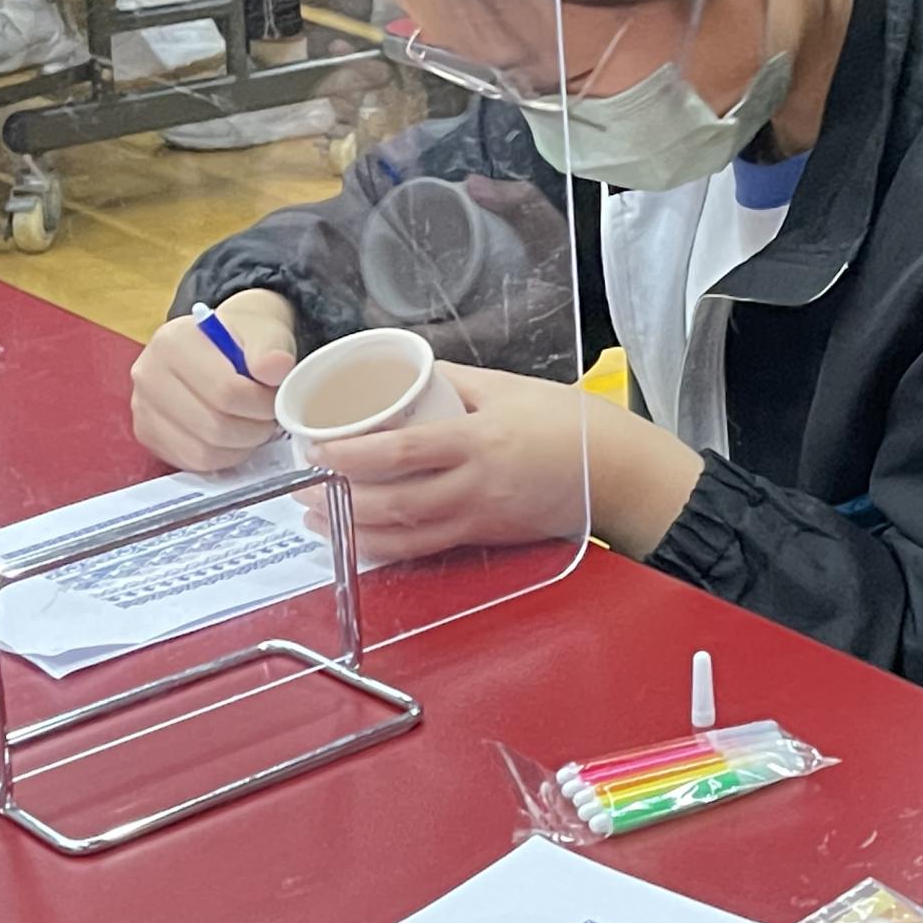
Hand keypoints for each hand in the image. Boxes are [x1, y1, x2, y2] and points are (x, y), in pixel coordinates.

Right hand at [129, 288, 297, 472]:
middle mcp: (149, 374)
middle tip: (269, 415)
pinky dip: (224, 456)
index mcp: (174, 342)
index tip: (277, 397)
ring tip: (253, 422)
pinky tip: (235, 435)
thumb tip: (275, 368)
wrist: (221, 342)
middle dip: (255, 427)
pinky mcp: (148, 434)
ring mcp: (143, 407)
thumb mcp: (264, 328)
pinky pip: (194, 461)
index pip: (227, 392)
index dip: (263, 404)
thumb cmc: (242, 337)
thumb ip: (272, 346)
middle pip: (215, 426)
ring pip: (204, 451)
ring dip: (242, 445)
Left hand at [303, 363, 596, 561]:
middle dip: (338, 498)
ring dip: (353, 530)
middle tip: (304, 485)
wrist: (619, 474)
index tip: (317, 447)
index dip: (353, 453)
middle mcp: (476, 487)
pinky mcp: (486, 538)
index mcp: (481, 441)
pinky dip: (387, 547)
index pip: (404, 451)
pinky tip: (362, 538)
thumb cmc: (571, 424)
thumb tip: (406, 373)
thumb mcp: (510, 387)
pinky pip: (427, 549)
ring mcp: (480, 519)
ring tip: (318, 517)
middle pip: (393, 502)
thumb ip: (456, 380)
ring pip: (405, 535)